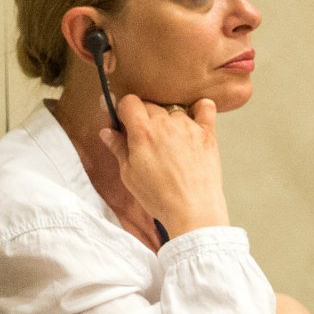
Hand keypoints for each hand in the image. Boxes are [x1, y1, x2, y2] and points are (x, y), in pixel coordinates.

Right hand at [99, 96, 228, 235]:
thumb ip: (118, 148)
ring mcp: (188, 126)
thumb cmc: (159, 197)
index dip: (124, 111)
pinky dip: (200, 109)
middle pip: (151, 105)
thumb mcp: (129, 175)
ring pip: (174, 110)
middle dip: (145, 118)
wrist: (192, 210)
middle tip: (146, 139)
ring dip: (169, 120)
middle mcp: (166, 123)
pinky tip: (194, 121)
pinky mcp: (207, 133)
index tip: (125, 123)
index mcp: (143, 132)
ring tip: (170, 142)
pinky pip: (206, 108)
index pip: (129, 102)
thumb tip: (107, 132)